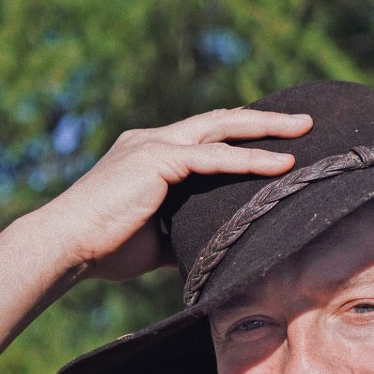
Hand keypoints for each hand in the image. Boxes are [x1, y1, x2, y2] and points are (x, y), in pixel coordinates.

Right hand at [44, 107, 312, 281]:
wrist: (69, 246)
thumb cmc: (106, 247)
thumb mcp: (158, 238)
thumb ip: (187, 234)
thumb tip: (217, 253)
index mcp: (151, 154)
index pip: (206, 136)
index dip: (242, 135)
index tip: (278, 139)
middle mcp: (153, 141)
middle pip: (220, 121)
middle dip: (264, 120)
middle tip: (305, 123)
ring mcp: (155, 145)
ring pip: (222, 129)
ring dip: (266, 129)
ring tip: (304, 131)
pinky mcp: (157, 159)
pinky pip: (214, 156)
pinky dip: (250, 159)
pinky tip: (282, 164)